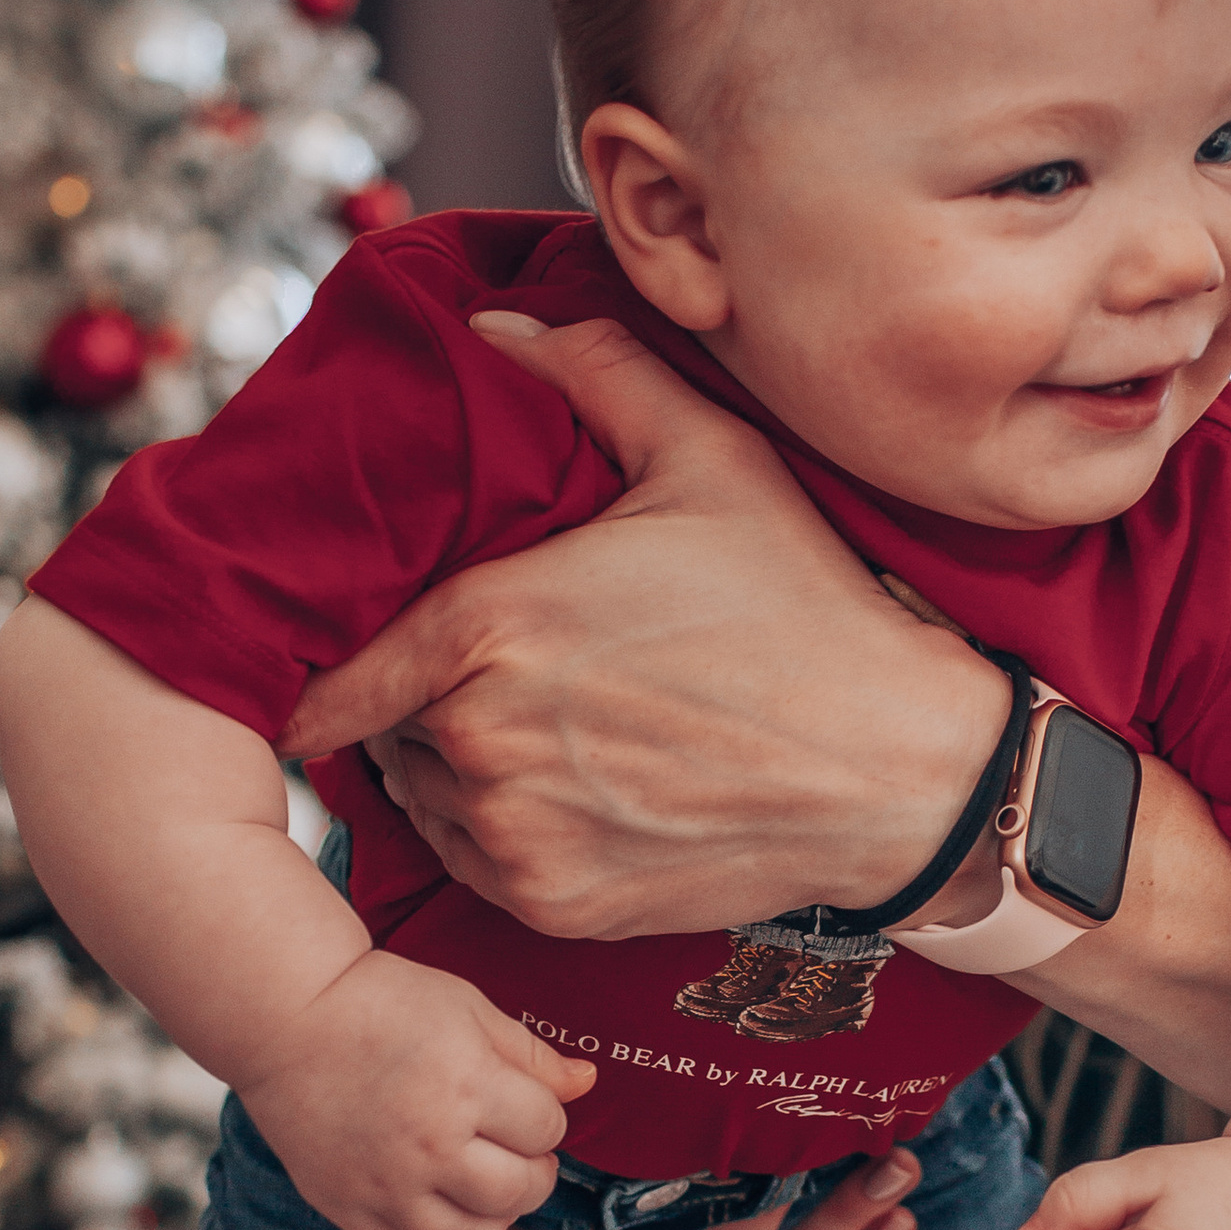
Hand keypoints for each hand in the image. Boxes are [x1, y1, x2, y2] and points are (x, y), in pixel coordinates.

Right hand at [237, 948, 591, 1229]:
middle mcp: (429, 1147)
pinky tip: (423, 1179)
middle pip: (522, 1190)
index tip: (522, 1104)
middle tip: (516, 1147)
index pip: (547, 1129)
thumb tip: (587, 1083)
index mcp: (466, 1086)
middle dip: (534, 1169)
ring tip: (479, 1172)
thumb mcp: (467, 1008)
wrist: (285, 1019)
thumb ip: (531, 1054)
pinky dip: (431, 1216)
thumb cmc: (380, 1001)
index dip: (543, 1116)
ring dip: (492, 1206)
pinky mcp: (354, 1212)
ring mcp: (388, 1188)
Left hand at [278, 314, 1006, 937]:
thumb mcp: (710, 458)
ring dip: (450, 764)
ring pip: (420, 794)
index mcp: (488, 623)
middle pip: (384, 721)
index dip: (330, 656)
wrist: (900, 772)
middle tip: (488, 668)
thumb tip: (487, 327)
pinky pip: (472, 860)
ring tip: (534, 724)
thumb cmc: (806, 608)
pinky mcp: (550, 902)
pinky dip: (496, 829)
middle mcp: (478, 739)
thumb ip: (591, 372)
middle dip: (418, 693)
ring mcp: (513, 832)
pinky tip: (570, 785)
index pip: (339, 659)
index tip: (333, 653)